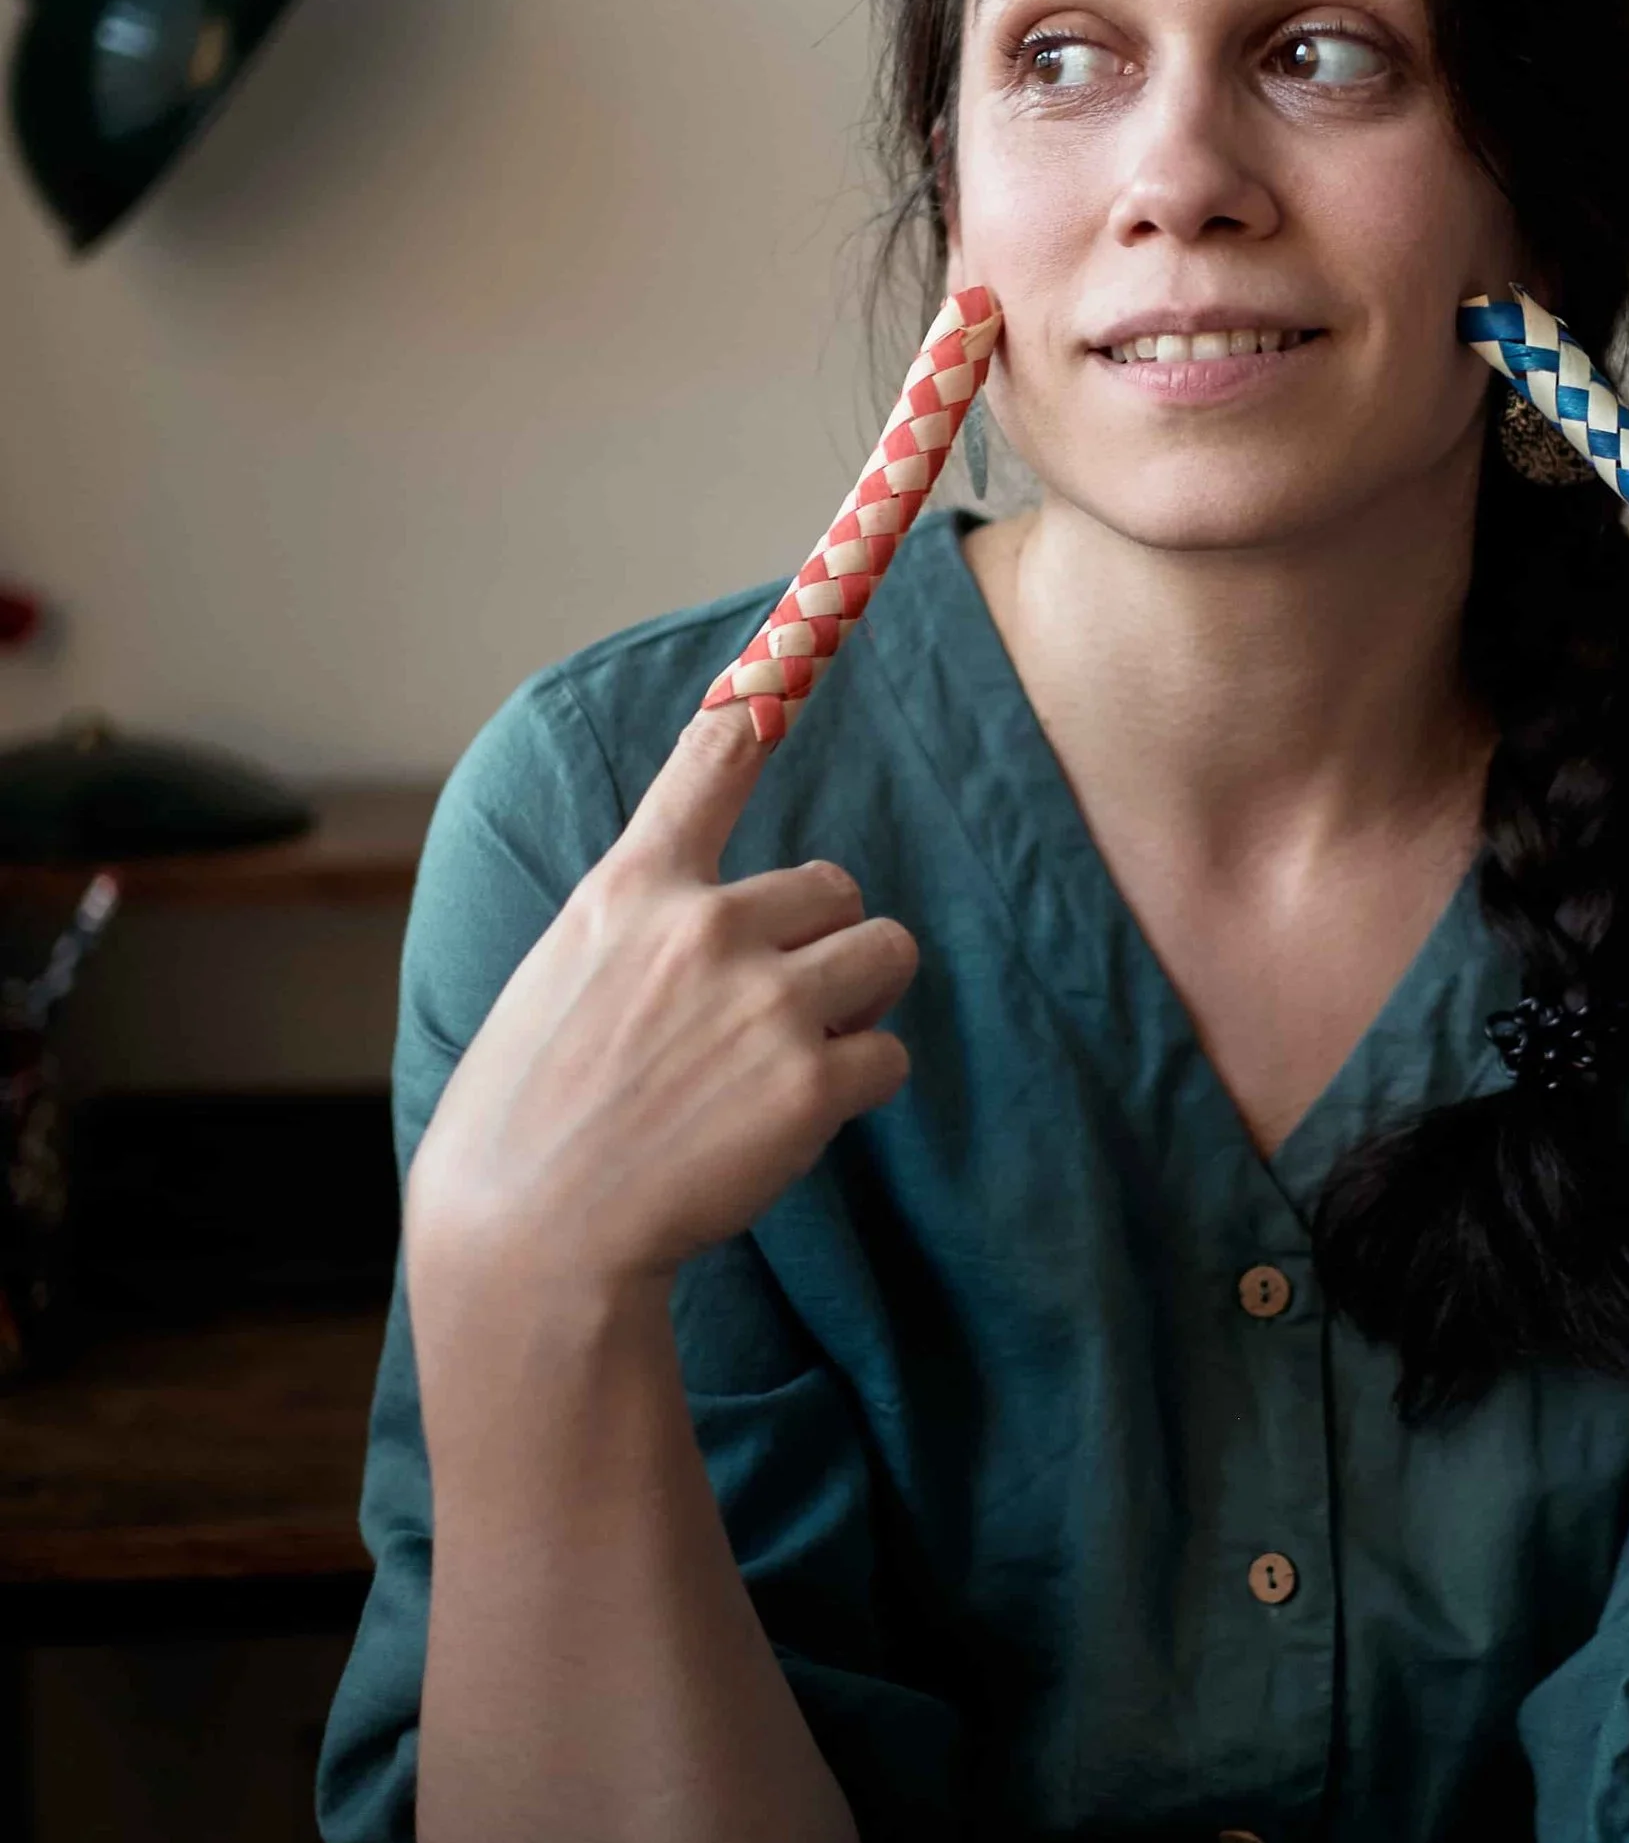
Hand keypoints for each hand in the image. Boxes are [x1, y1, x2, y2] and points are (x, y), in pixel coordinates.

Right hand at [405, 706, 917, 1290]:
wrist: (527, 1237)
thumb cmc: (529, 1117)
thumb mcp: (559, 979)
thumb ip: (640, 928)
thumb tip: (717, 920)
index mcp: (630, 890)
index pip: (713, 759)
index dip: (773, 684)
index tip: (821, 605)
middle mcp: (703, 925)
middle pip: (842, 889)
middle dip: (825, 946)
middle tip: (766, 1018)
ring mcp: (762, 1000)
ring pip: (885, 956)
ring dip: (856, 1004)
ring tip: (783, 1065)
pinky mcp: (810, 1078)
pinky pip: (887, 1055)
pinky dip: (856, 1089)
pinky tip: (785, 1125)